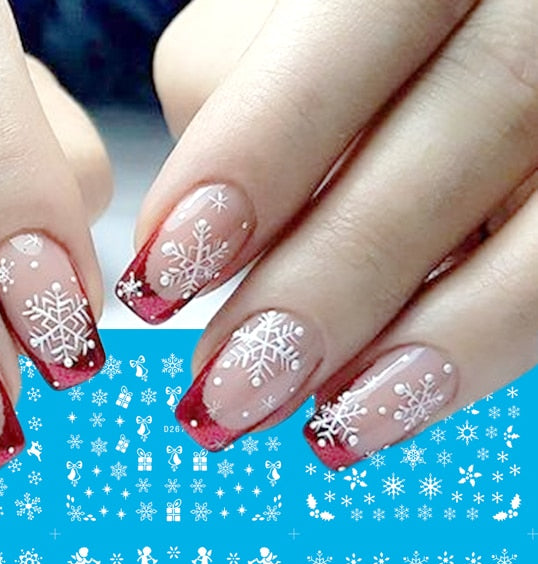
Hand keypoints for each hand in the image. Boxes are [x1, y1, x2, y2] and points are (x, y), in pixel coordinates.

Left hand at [119, 0, 537, 466]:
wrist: (466, 54)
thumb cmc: (344, 62)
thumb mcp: (275, 29)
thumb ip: (238, 100)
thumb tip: (185, 238)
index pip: (364, 26)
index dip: (260, 154)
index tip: (159, 276)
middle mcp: (533, 8)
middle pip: (462, 127)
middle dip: (327, 277)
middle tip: (224, 387)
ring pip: (535, 231)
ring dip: (417, 344)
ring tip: (315, 426)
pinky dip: (469, 352)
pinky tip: (377, 407)